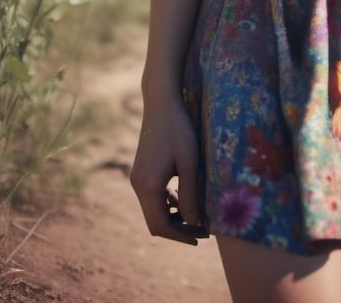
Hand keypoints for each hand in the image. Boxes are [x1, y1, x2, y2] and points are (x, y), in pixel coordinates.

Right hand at [130, 94, 211, 244]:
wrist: (161, 103)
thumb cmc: (178, 130)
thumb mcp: (189, 163)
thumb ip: (190, 194)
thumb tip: (195, 223)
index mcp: (148, 187)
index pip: (161, 226)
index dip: (181, 236)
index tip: (201, 238)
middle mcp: (138, 186)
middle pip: (155, 221)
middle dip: (179, 228)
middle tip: (203, 230)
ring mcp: (137, 178)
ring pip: (154, 210)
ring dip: (174, 216)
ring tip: (197, 215)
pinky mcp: (141, 171)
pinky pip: (153, 197)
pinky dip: (167, 203)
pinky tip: (183, 197)